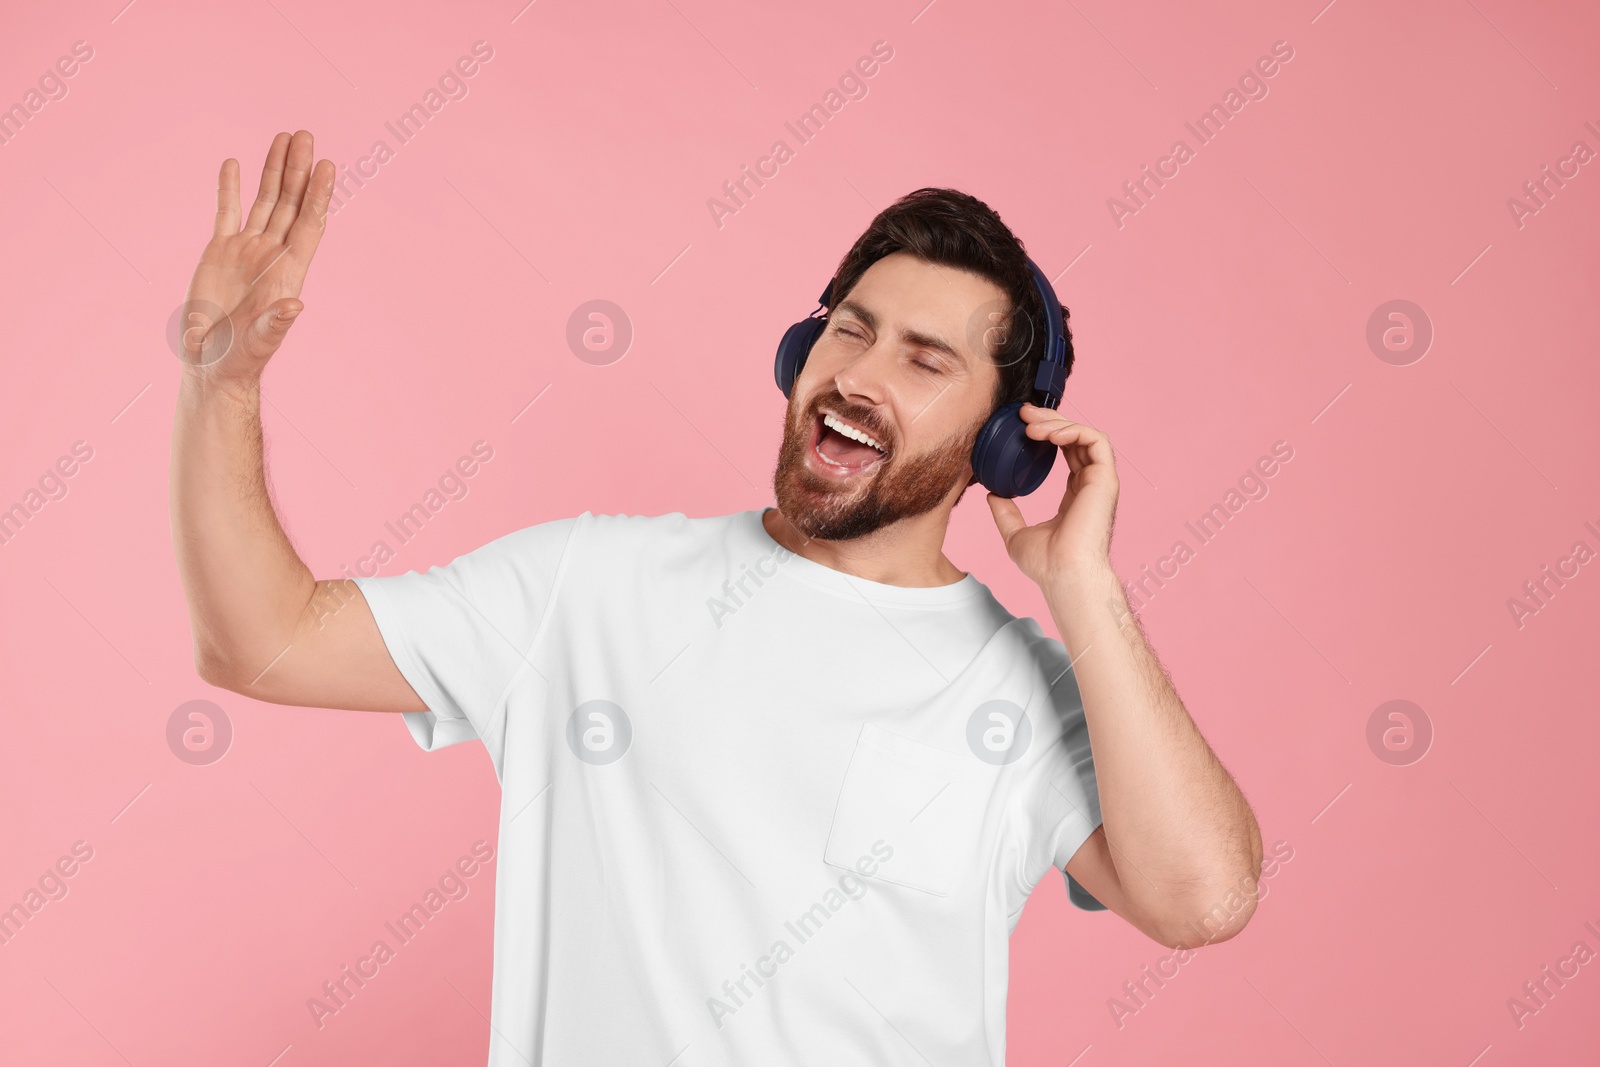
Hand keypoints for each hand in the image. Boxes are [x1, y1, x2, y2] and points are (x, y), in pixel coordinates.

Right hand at [179, 130, 334, 385]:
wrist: (213, 362)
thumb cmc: (243, 357)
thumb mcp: (263, 340)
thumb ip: (278, 323)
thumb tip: (295, 307)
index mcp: (289, 271)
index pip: (308, 223)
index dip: (318, 194)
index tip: (328, 164)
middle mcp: (272, 254)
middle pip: (290, 203)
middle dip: (298, 170)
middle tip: (306, 135)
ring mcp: (246, 250)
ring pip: (264, 201)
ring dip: (273, 170)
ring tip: (284, 137)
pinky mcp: (219, 251)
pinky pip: (227, 212)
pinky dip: (230, 188)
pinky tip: (234, 163)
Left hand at [987, 403, 1119, 586]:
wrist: (1063, 575)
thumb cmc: (1047, 564)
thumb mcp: (1016, 533)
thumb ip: (1006, 513)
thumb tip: (992, 496)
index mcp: (1076, 495)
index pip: (1067, 452)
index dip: (1047, 434)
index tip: (1022, 426)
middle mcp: (1090, 485)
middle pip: (1075, 438)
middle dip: (1050, 420)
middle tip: (1024, 414)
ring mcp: (1100, 481)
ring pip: (1086, 435)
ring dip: (1058, 423)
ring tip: (1031, 424)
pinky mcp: (1105, 480)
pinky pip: (1096, 441)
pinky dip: (1074, 431)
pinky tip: (1050, 434)